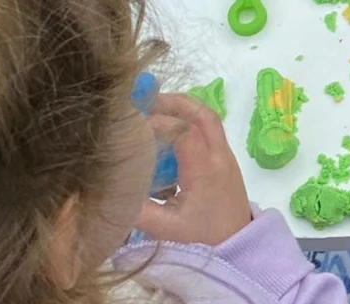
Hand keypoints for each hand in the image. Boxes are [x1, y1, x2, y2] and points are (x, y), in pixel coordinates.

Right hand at [135, 94, 251, 245]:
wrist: (240, 248)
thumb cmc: (204, 239)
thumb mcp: (166, 229)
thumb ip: (137, 209)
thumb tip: (109, 189)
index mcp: (206, 170)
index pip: (185, 132)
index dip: (159, 124)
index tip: (133, 129)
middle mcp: (220, 157)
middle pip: (204, 115)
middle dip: (175, 103)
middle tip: (145, 100)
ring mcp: (226, 158)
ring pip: (210, 121)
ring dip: (184, 110)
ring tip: (153, 110)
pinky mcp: (225, 162)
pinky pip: (210, 133)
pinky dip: (189, 124)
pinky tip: (167, 134)